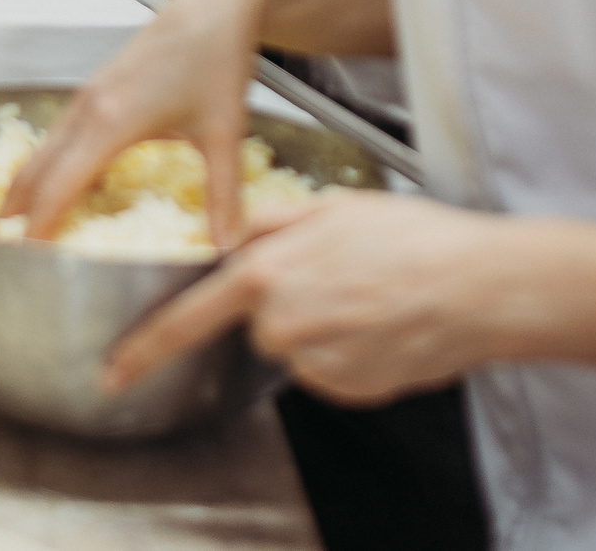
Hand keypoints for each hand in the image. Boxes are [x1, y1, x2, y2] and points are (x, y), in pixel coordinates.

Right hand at [1, 0, 276, 245]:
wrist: (216, 1)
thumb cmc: (217, 58)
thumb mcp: (225, 131)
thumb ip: (224, 196)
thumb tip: (230, 250)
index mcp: (111, 122)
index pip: (56, 190)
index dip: (35, 230)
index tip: (21, 266)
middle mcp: (87, 110)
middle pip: (32, 173)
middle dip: (13, 218)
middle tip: (1, 261)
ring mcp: (86, 98)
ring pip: (39, 154)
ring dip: (23, 193)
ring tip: (14, 232)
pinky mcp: (94, 90)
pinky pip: (56, 138)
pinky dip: (43, 170)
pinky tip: (54, 190)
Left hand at [105, 191, 511, 402]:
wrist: (480, 286)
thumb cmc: (416, 239)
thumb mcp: (333, 207)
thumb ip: (273, 223)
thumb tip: (237, 233)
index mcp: (268, 273)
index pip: (188, 318)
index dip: (146, 347)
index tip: (115, 369)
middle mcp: (284, 323)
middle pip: (257, 326)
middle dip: (286, 305)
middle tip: (341, 278)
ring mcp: (318, 362)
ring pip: (298, 348)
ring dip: (322, 328)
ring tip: (372, 298)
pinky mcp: (350, 388)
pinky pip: (333, 370)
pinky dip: (351, 353)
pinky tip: (384, 325)